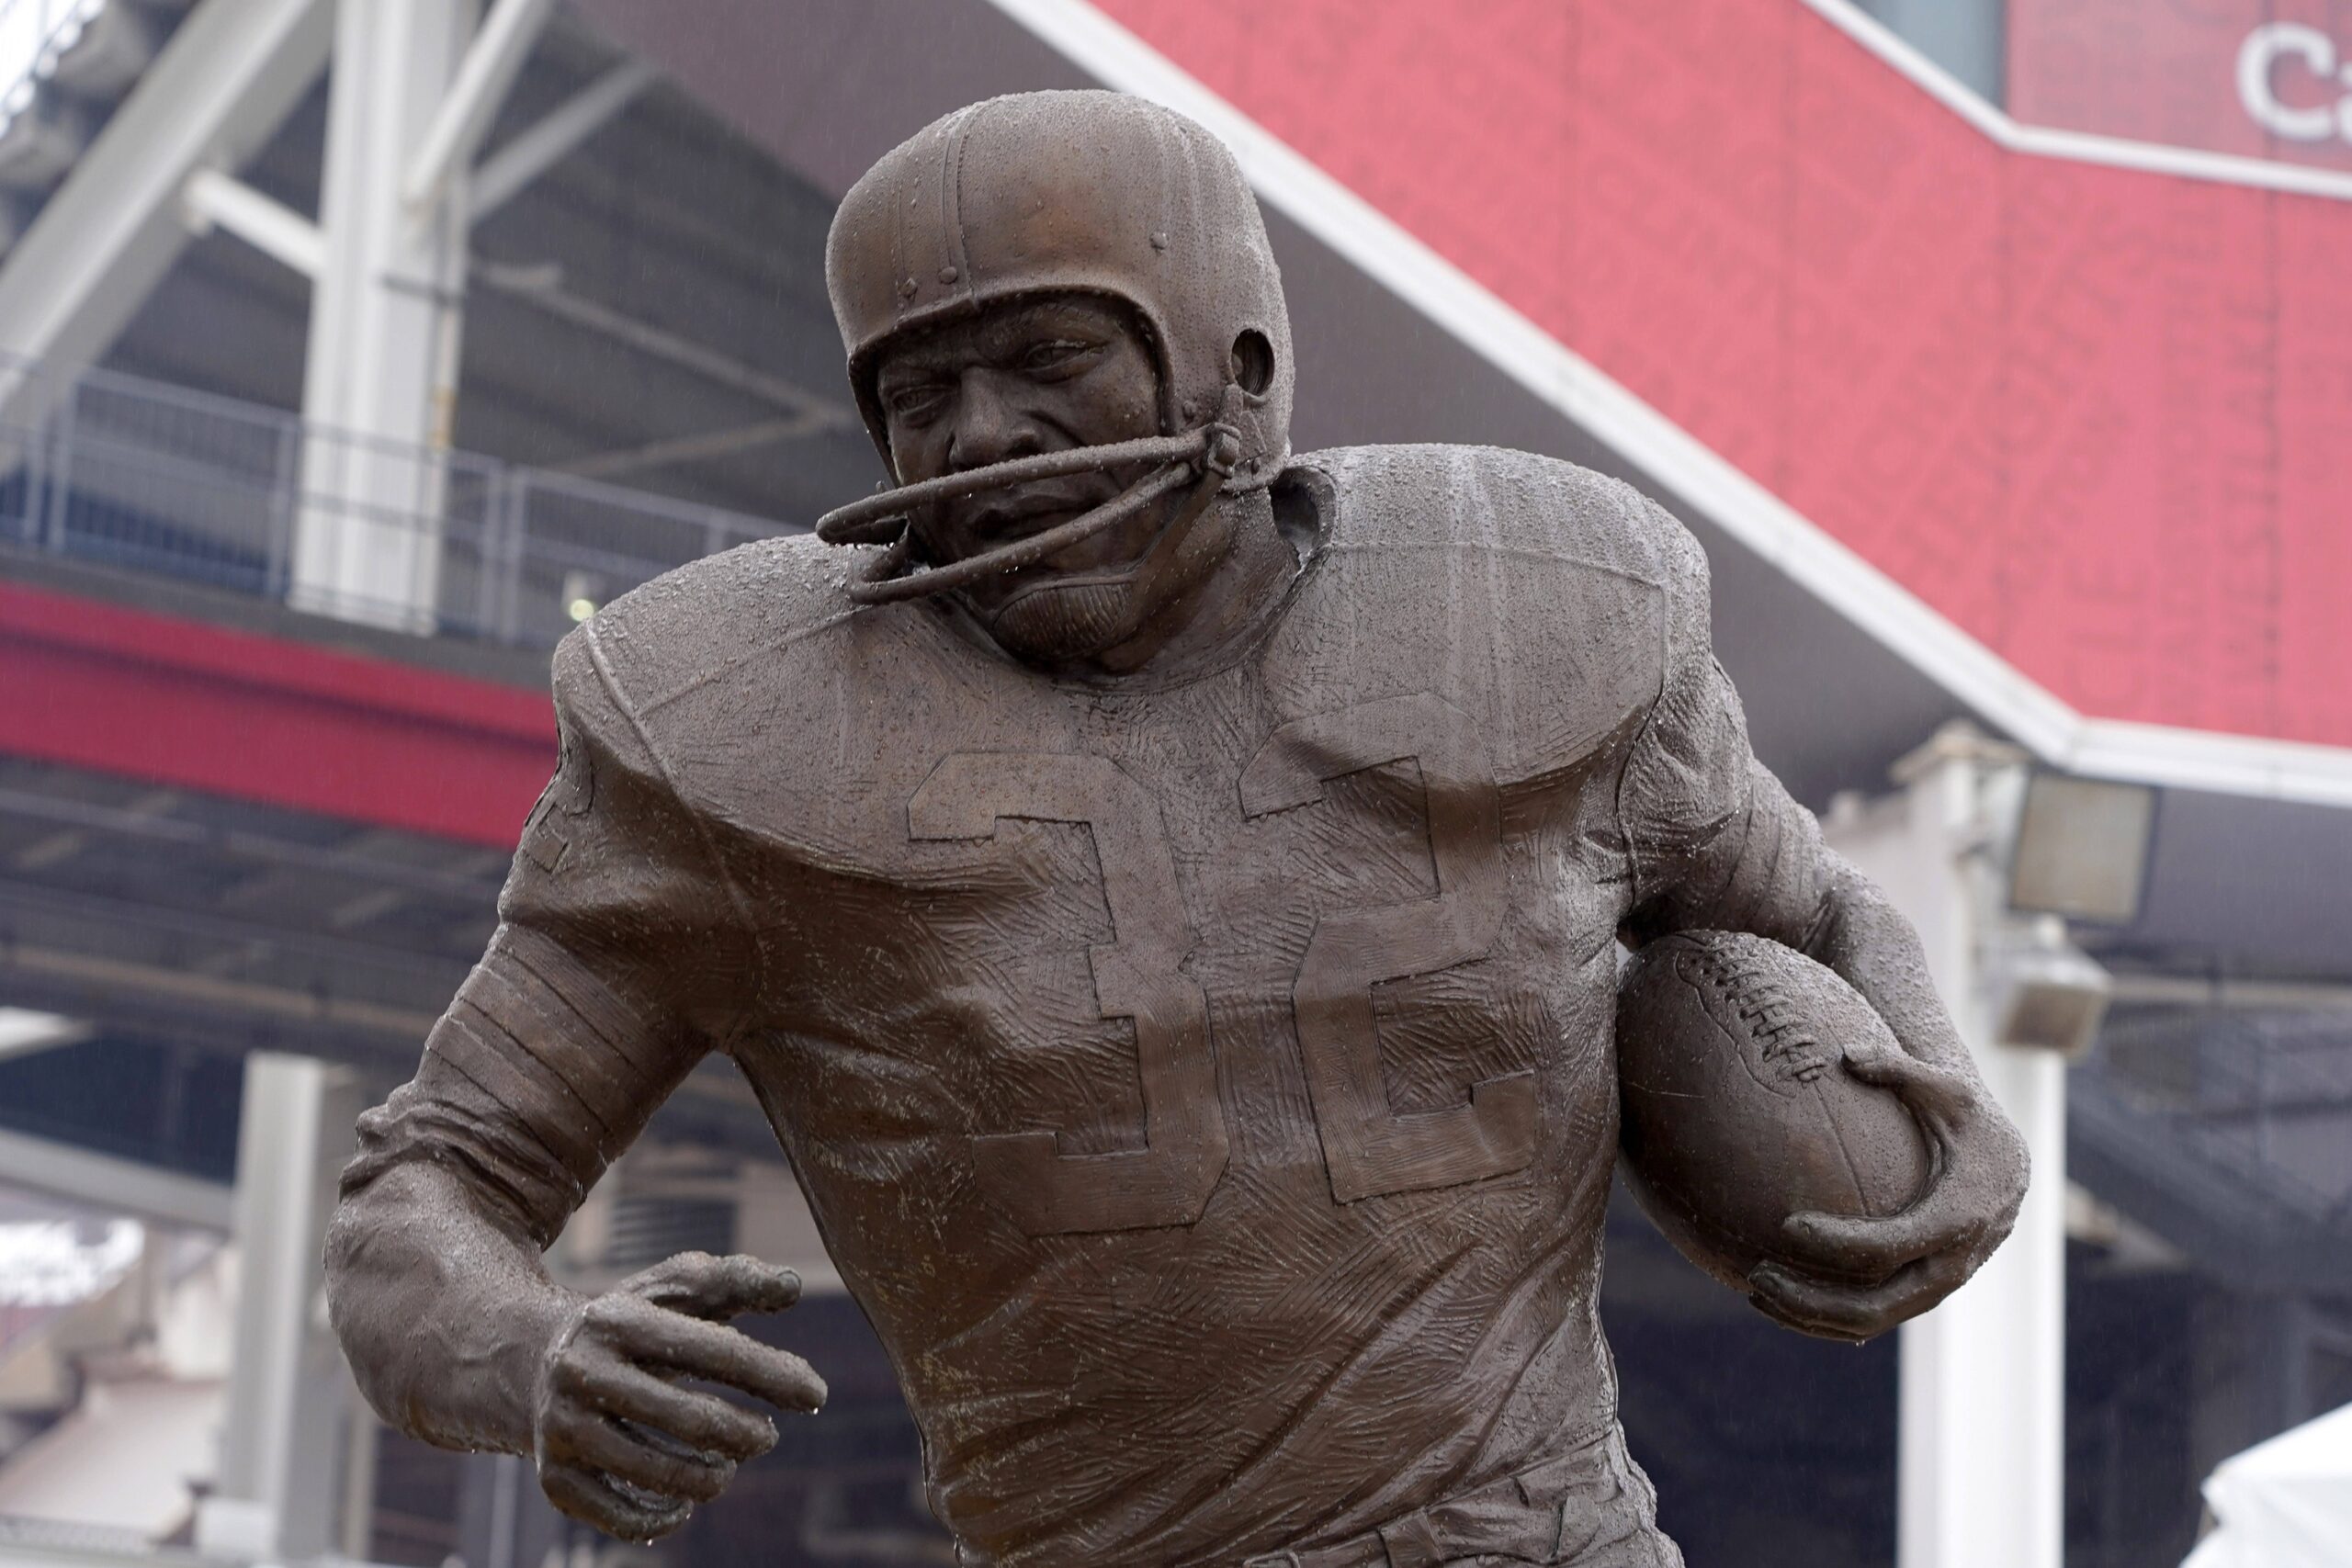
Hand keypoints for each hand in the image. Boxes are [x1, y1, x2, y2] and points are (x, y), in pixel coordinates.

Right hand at [533, 1251, 826, 1539]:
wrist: (533, 1361)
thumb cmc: (633, 1323)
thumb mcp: (675, 1289)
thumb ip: (735, 1280)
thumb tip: (793, 1286)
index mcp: (618, 1319)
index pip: (712, 1350)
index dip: (772, 1374)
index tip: (817, 1395)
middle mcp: (583, 1373)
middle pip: (689, 1420)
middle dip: (746, 1435)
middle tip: (767, 1437)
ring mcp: (564, 1429)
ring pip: (657, 1474)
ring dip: (711, 1478)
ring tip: (726, 1463)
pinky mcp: (554, 1477)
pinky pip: (621, 1516)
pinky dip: (664, 1517)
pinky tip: (684, 1501)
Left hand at [1747, 1044, 2029, 1342]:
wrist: (2007, 1166)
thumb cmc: (1968, 1120)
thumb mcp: (1946, 1088)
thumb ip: (1900, 1069)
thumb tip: (1847, 1053)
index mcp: (1958, 1218)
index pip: (1889, 1246)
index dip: (1836, 1241)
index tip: (1787, 1223)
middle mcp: (1953, 1264)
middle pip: (1877, 1304)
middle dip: (1813, 1299)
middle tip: (1756, 1275)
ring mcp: (1939, 1286)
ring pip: (1872, 1321)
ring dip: (1811, 1317)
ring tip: (1754, 1291)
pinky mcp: (1924, 1293)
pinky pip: (1874, 1318)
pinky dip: (1826, 1319)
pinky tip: (1778, 1301)